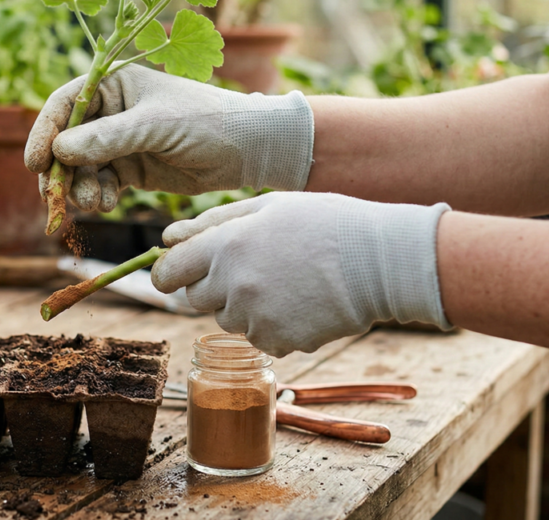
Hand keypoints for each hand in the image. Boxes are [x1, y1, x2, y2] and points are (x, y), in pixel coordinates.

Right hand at [24, 64, 314, 211]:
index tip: (35, 164)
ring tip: (94, 205)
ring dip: (80, 189)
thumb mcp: (155, 126)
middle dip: (59, 171)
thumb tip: (59, 152)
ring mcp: (118, 142)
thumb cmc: (206, 121)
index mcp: (114, 85)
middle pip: (66, 142)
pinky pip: (100, 184)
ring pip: (80, 168)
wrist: (248, 150)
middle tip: (56, 199)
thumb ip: (107, 138)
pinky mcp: (130, 169)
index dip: (45, 133)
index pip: (65, 105)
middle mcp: (111, 112)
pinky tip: (107, 204)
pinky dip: (98, 197)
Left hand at [151, 192, 452, 356]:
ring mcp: (255, 318)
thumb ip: (211, 222)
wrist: (382, 262)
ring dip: (244, 306)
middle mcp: (233, 285)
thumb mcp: (268, 207)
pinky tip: (301, 303)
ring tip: (285, 282)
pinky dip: (272, 325)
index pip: (169, 272)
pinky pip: (259, 338)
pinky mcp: (278, 342)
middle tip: (252, 267)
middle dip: (213, 286)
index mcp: (226, 246)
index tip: (178, 272)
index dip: (169, 273)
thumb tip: (166, 238)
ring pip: (228, 320)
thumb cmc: (325, 223)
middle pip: (196, 298)